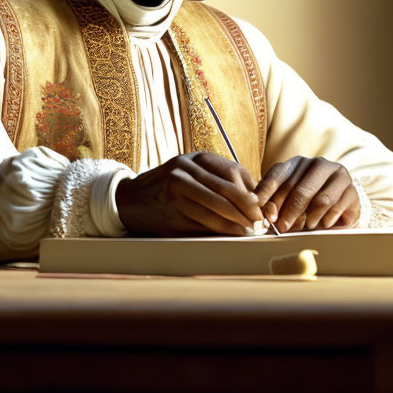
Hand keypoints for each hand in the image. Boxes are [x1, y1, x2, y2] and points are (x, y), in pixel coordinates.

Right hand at [115, 151, 263, 235]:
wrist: (129, 199)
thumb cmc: (168, 186)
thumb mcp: (190, 172)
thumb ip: (216, 179)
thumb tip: (254, 197)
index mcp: (194, 158)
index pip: (232, 172)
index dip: (251, 191)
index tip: (263, 205)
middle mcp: (185, 172)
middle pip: (227, 190)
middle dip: (249, 209)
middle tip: (262, 221)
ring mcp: (176, 192)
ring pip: (217, 209)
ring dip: (238, 223)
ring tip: (252, 230)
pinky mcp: (171, 214)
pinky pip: (203, 223)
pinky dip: (222, 231)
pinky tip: (234, 235)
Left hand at [255, 156, 359, 232]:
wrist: (339, 206)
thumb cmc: (307, 203)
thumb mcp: (286, 199)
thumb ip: (273, 203)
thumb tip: (265, 212)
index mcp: (297, 163)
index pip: (278, 174)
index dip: (267, 192)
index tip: (259, 208)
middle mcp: (318, 164)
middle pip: (300, 190)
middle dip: (288, 212)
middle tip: (281, 228)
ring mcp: (338, 175)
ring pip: (321, 200)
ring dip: (310, 218)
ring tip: (305, 226)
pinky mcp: (352, 190)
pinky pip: (337, 208)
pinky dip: (327, 220)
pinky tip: (323, 223)